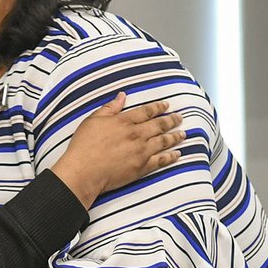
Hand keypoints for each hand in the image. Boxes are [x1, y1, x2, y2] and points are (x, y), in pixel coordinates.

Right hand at [50, 92, 184, 207]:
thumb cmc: (84, 146)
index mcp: (125, 121)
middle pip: (159, 125)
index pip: (146, 111)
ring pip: (163, 142)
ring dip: (175, 137)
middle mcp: (137, 134)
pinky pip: (161, 161)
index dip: (158, 107)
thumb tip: (122, 96)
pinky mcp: (142, 168)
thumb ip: (110, 108)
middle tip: (179, 118)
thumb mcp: (93, 121)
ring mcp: (141, 152)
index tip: (166, 105)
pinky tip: (177, 154)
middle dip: (171, 120)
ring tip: (183, 134)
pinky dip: (170, 157)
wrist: (84, 171)